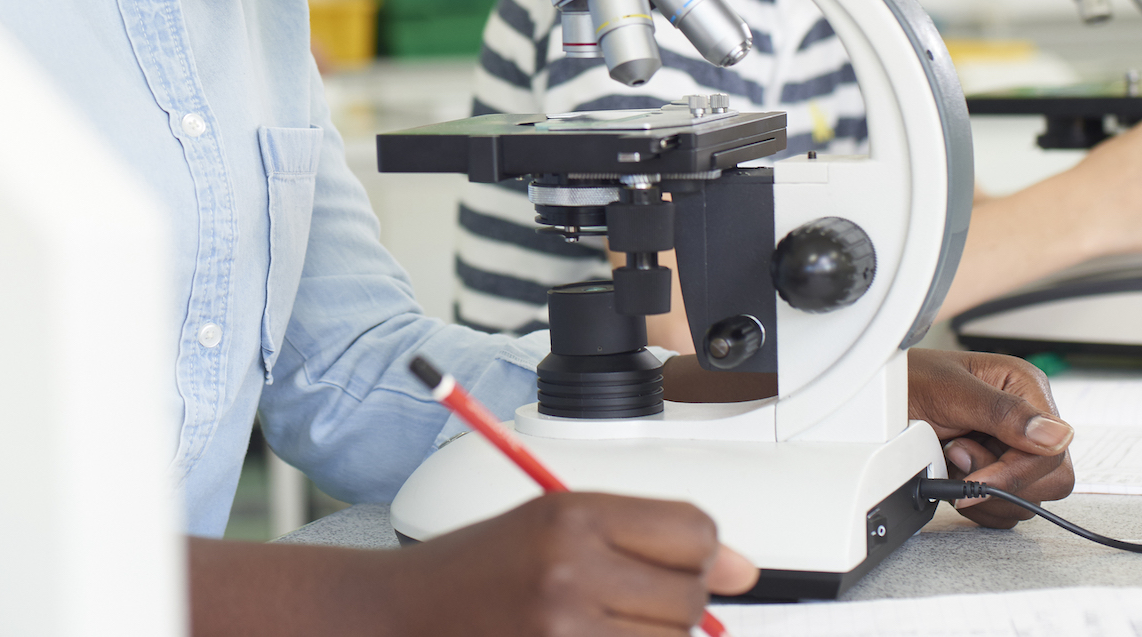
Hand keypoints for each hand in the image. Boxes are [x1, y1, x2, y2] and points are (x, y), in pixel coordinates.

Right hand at [392, 492, 756, 635]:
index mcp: (570, 515)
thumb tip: (742, 569)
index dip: (700, 550)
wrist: (400, 615)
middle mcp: (572, 572)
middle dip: (674, 601)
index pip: (694, 530)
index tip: (682, 562)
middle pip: (690, 597)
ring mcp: (567, 632)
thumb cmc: (474, 569)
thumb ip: (644, 536)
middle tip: (626, 598)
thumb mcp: (550, 522)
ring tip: (602, 623)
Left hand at [908, 349, 1073, 527]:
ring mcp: (1010, 449)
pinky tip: (951, 475)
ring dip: (983, 490)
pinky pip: (1003, 510)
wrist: (876, 399)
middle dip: (1001, 480)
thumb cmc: (905, 380)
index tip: (978, 477)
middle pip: (1051, 481)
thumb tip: (1056, 435)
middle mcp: (1025, 421)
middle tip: (957, 455)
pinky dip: (975, 503)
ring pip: (1027, 501)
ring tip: (950, 458)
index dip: (1017, 472)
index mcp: (1025, 388)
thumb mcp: (949, 390)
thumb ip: (1003, 412)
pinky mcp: (993, 473)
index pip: (1052, 451)